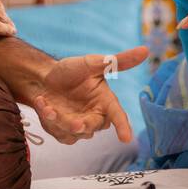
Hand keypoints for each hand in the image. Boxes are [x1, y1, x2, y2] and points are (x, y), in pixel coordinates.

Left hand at [31, 46, 149, 143]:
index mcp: (105, 101)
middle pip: (93, 128)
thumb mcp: (92, 63)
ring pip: (73, 133)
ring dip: (59, 120)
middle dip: (83, 126)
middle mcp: (94, 115)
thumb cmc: (70, 70)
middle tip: (74, 123)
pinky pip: (58, 133)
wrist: (44, 77)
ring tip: (46, 104)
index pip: (117, 114)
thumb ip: (118, 61)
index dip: (122, 126)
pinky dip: (48, 119)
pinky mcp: (62, 131)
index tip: (126, 138)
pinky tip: (42, 103)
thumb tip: (145, 50)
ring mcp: (78, 125)